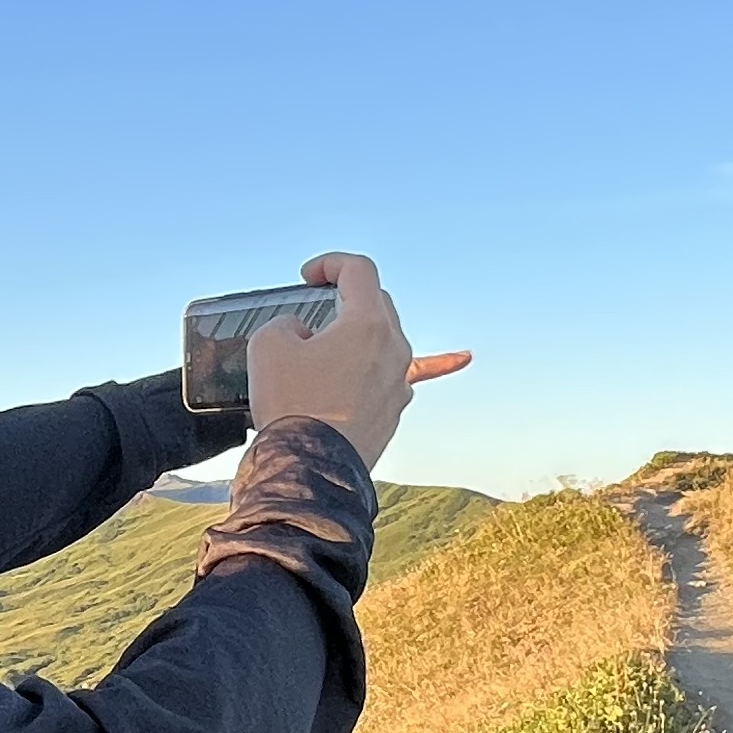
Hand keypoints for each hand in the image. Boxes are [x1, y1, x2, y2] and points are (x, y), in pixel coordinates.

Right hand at [245, 253, 469, 470]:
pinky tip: (464, 357)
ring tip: (331, 348)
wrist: (309, 469)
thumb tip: (304, 335)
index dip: (330, 264)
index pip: (358, 271)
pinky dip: (423, 364)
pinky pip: (408, 376)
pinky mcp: (395, 409)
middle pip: (376, 303)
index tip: (307, 278)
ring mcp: (400, 381)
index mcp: (368, 323)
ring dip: (360, 335)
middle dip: (344, 299)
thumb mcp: (269, 345)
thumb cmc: (292, 405)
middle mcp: (394, 348)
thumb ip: (288, 324)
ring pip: (385, 340)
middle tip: (314, 312)